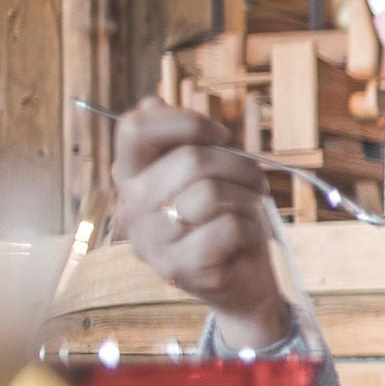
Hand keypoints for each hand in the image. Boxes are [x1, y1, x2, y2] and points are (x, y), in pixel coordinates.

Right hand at [114, 98, 285, 347]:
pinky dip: (251, 228)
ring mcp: (150, 242)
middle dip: (238, 164)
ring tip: (252, 207)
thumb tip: (152, 102)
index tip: (220, 136)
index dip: (185, 121)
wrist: (242, 283)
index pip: (135, 128)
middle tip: (254, 181)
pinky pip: (225, 228)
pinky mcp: (178, 268)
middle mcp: (130, 209)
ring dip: (247, 196)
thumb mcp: (208, 173)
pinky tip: (248, 237)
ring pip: (209, 193)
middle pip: (189, 159)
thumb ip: (182, 140)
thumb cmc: (226, 220)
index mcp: (132, 178)